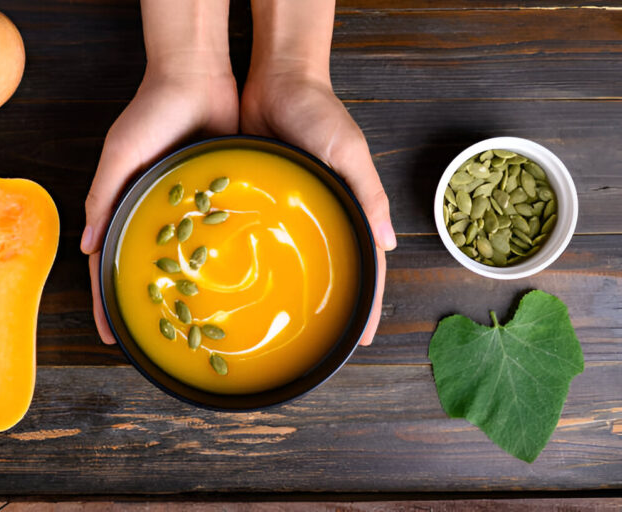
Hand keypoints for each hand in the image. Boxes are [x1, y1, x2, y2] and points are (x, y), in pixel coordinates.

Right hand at [80, 1, 237, 343]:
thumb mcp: (121, 152)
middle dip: (143, 303)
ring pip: (180, 257)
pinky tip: (221, 283)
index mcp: (121, 204)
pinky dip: (212, 260)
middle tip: (154, 338)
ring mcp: (181, 207)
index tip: (110, 335)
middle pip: (143, 267)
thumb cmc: (150, 111)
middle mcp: (150, 211)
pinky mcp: (211, 197)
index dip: (105, 300)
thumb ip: (104, 195)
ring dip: (180, 287)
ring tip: (190, 323)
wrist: (196, 78)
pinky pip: (212, 235)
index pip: (107, 263)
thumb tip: (87, 245)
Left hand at [241, 0, 394, 345]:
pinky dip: (253, 263)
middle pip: (328, 270)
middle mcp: (319, 216)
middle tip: (322, 344)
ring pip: (290, 260)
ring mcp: (287, 211)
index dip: (368, 303)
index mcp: (348, 208)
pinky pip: (255, 238)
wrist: (275, 80)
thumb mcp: (350, 151)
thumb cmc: (320, 112)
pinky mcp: (258, 200)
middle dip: (330, 307)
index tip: (366, 338)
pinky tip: (242, 286)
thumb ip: (369, 194)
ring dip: (289, 290)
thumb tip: (389, 245)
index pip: (364, 265)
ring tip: (281, 327)